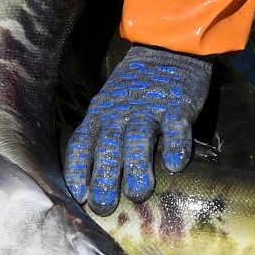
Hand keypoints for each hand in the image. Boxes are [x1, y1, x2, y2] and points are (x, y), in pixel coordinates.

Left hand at [64, 44, 211, 214]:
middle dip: (103, 177)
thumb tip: (88, 185)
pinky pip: (176, 128)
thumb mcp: (107, 108)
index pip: (81, 144)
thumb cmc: (133, 89)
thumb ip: (99, 138)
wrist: (166, 48)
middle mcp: (119, 114)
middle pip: (107, 147)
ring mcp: (148, 109)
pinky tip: (175, 167)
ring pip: (138, 139)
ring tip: (138, 193)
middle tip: (104, 205)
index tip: (77, 196)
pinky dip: (176, 147)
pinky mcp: (177, 105)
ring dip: (137, 167)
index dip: (78, 170)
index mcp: (98, 116)